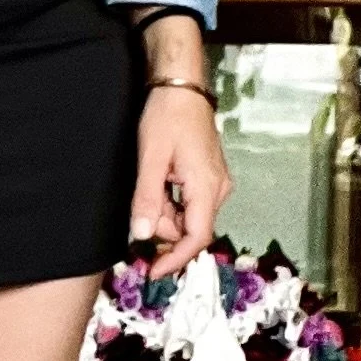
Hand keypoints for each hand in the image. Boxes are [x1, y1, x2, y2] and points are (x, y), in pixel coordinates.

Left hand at [130, 83, 230, 278]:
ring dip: (167, 211)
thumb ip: (148, 199)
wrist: (182, 88)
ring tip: (152, 180)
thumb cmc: (167, 117)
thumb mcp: (151, 159)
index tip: (153, 271)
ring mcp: (216, 183)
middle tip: (143, 202)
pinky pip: (192, 202)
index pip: (197, 237)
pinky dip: (173, 201)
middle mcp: (218, 189)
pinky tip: (161, 181)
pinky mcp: (210, 177)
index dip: (176, 259)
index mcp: (206, 187)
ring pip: (190, 216)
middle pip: (191, 228)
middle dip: (164, 226)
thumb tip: (143, 235)